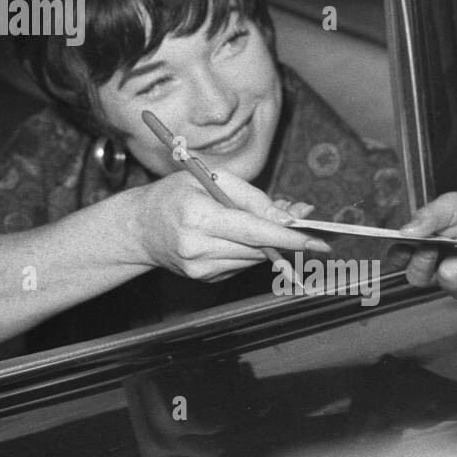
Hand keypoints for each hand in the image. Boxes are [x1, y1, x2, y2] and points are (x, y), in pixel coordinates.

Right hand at [136, 169, 328, 282]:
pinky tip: (236, 236)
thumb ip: (252, 196)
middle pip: (258, 246)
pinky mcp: (204, 279)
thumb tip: (291, 216)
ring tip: (265, 221)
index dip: (289, 236)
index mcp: (197, 216)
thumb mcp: (209, 178)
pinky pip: (241, 264)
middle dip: (284, 235)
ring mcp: (200, 268)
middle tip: (303, 220)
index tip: (317, 241)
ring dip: (268, 242)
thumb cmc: (173, 194)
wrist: (139, 228)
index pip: (253, 230)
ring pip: (254, 257)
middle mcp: (197, 247)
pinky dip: (249, 250)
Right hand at [395, 191, 456, 304]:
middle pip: (416, 277)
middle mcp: (439, 269)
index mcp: (425, 247)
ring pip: (448, 278)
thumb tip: (405, 231)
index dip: (399, 254)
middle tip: (442, 240)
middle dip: (427, 257)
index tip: (406, 242)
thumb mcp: (453, 204)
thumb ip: (428, 216)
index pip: (399, 259)